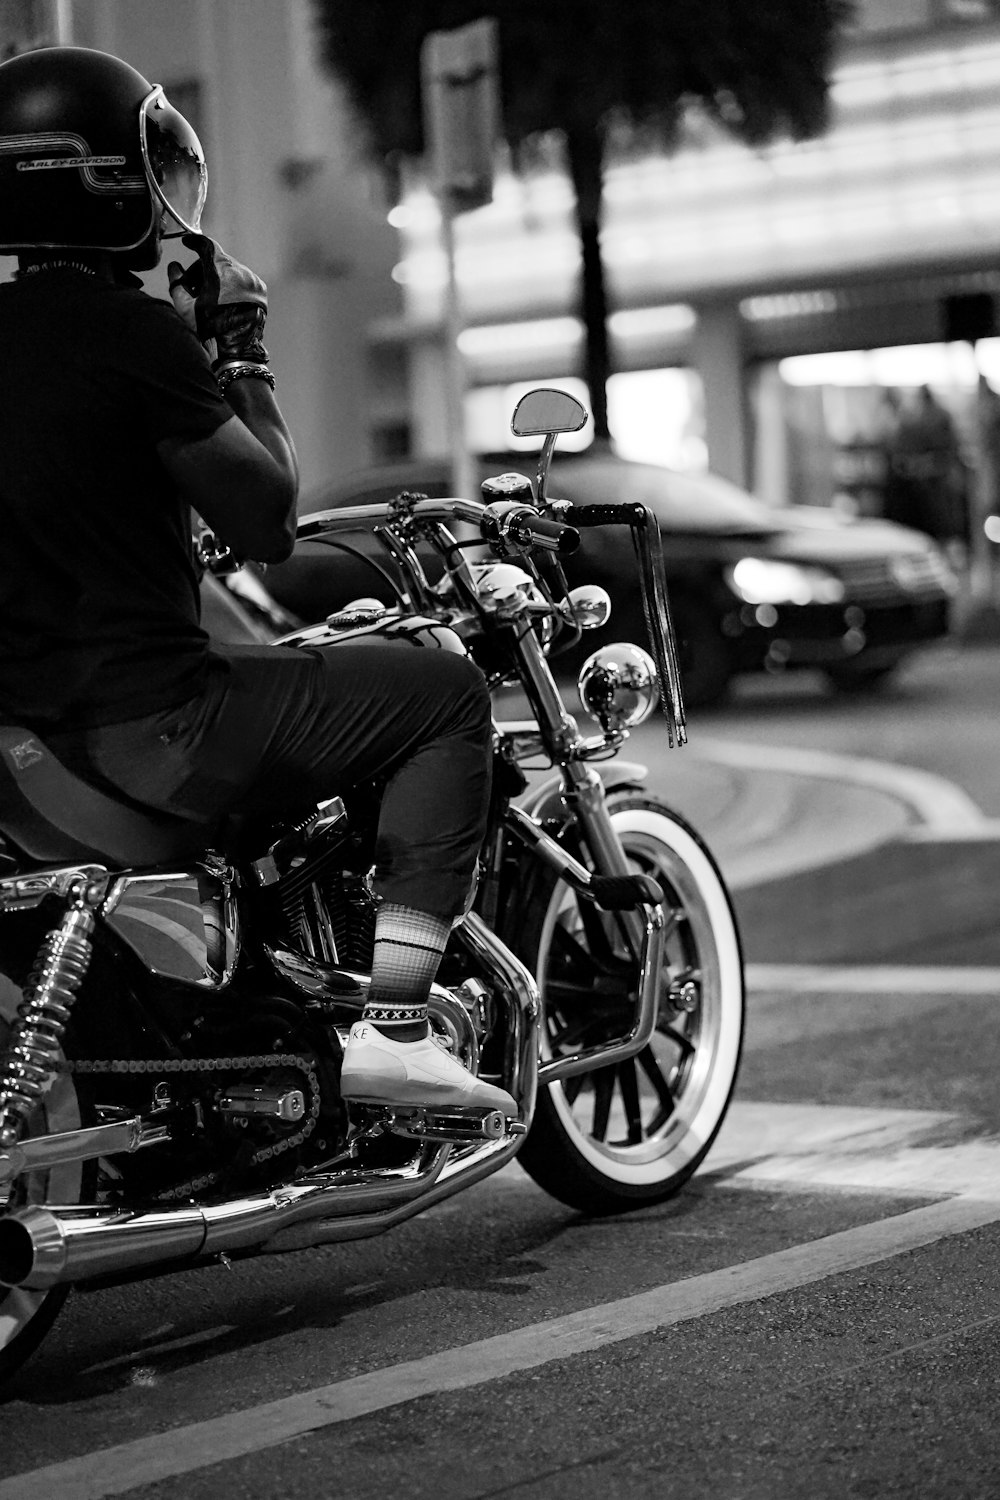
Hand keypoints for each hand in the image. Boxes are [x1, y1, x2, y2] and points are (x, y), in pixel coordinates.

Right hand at [167, 233, 268, 364]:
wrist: (237, 348)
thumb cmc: (210, 328)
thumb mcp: (186, 307)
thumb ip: (177, 283)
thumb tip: (173, 267)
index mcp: (219, 271)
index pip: (206, 246)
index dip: (195, 242)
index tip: (188, 243)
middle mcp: (239, 271)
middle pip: (217, 260)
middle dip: (204, 269)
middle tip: (194, 286)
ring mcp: (252, 279)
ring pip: (231, 269)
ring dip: (219, 276)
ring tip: (210, 297)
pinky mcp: (260, 289)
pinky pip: (243, 279)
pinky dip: (233, 284)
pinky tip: (225, 300)